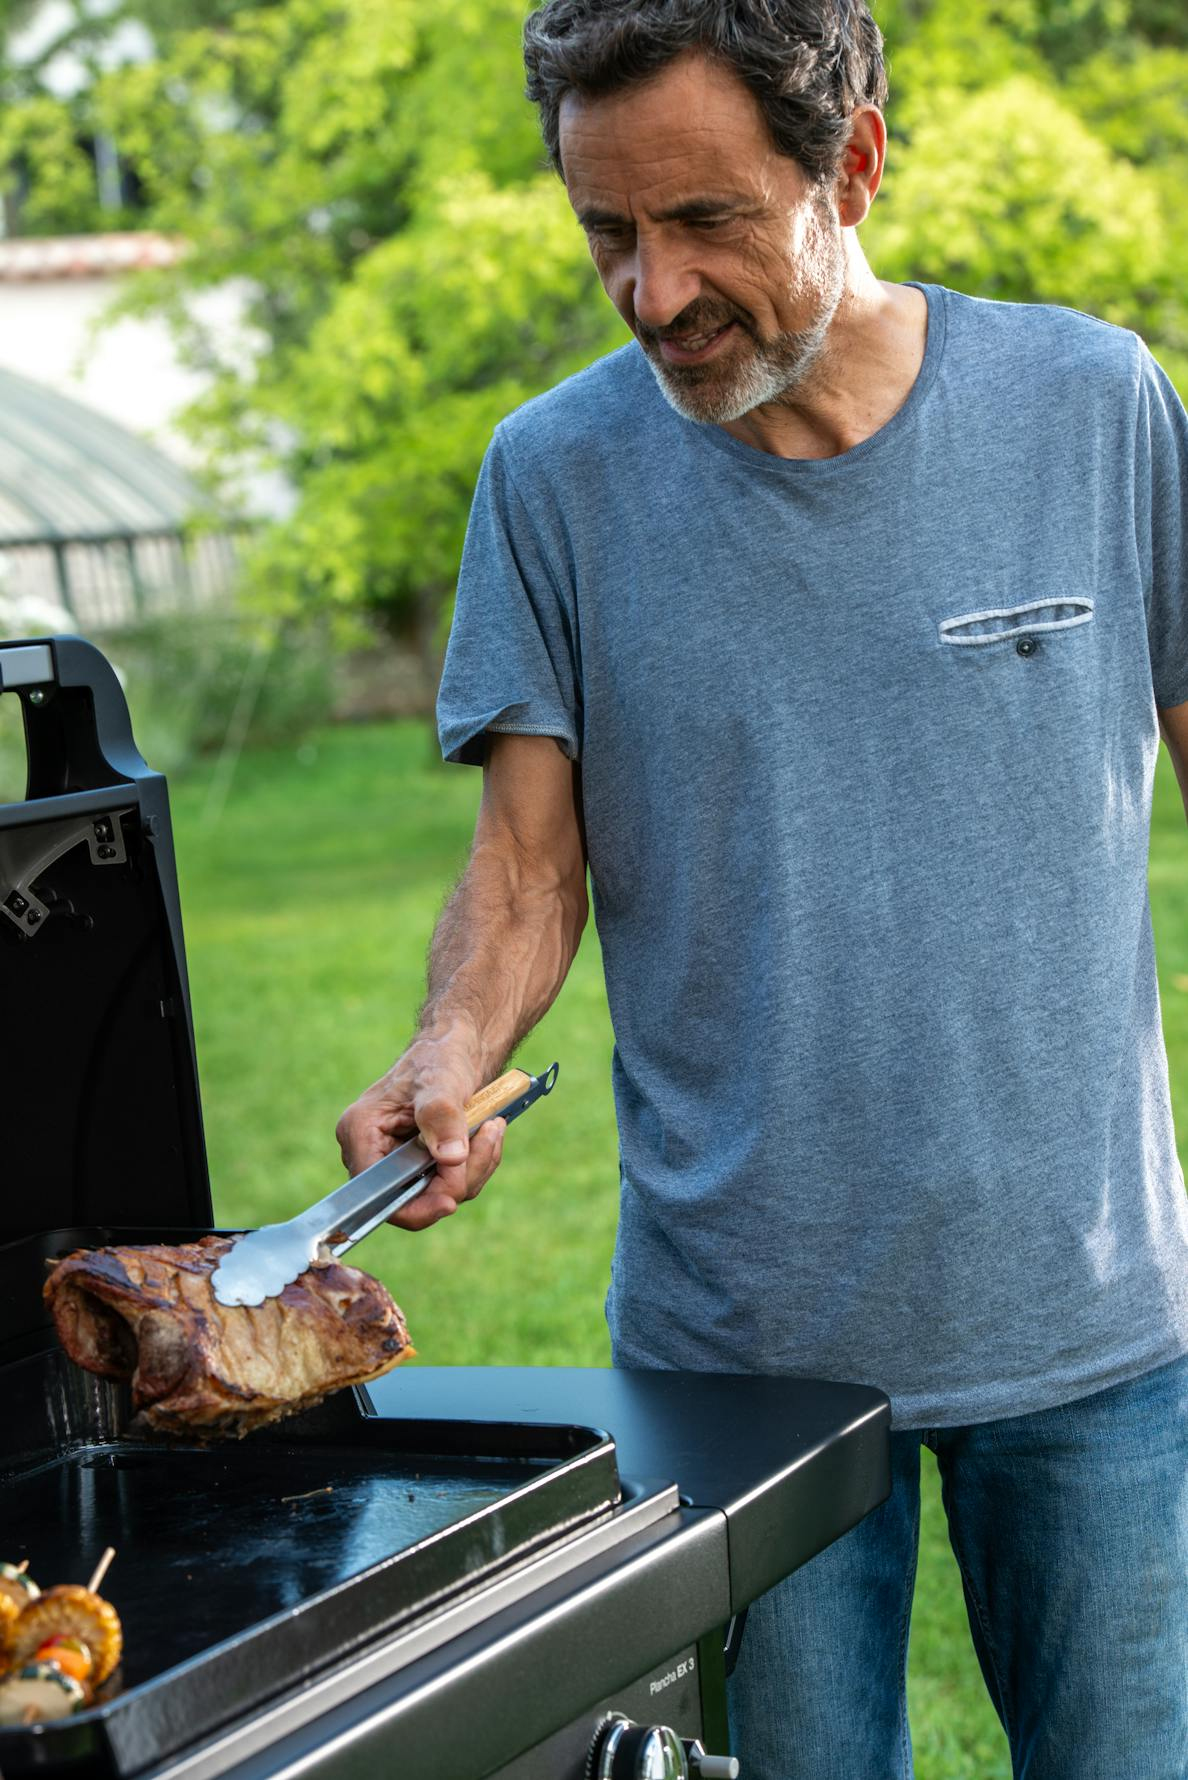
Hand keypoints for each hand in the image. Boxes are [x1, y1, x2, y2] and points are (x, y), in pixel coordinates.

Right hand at [335, 1038, 507, 1230]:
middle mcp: (373, 1152)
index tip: (450, 1200)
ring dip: (474, 1168)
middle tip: (489, 1139)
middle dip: (456, 1180)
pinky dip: (476, 1164)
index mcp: (360, 1132)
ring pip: (437, 1195)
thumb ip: (442, 1117)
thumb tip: (451, 1158)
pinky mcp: (422, 1164)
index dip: (412, 1206)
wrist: (458, 1049)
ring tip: (493, 1127)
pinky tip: (489, 1133)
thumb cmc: (439, 1057)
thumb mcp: (440, 1082)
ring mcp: (398, 1160)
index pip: (376, 1191)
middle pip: (410, 1199)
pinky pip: (451, 1184)